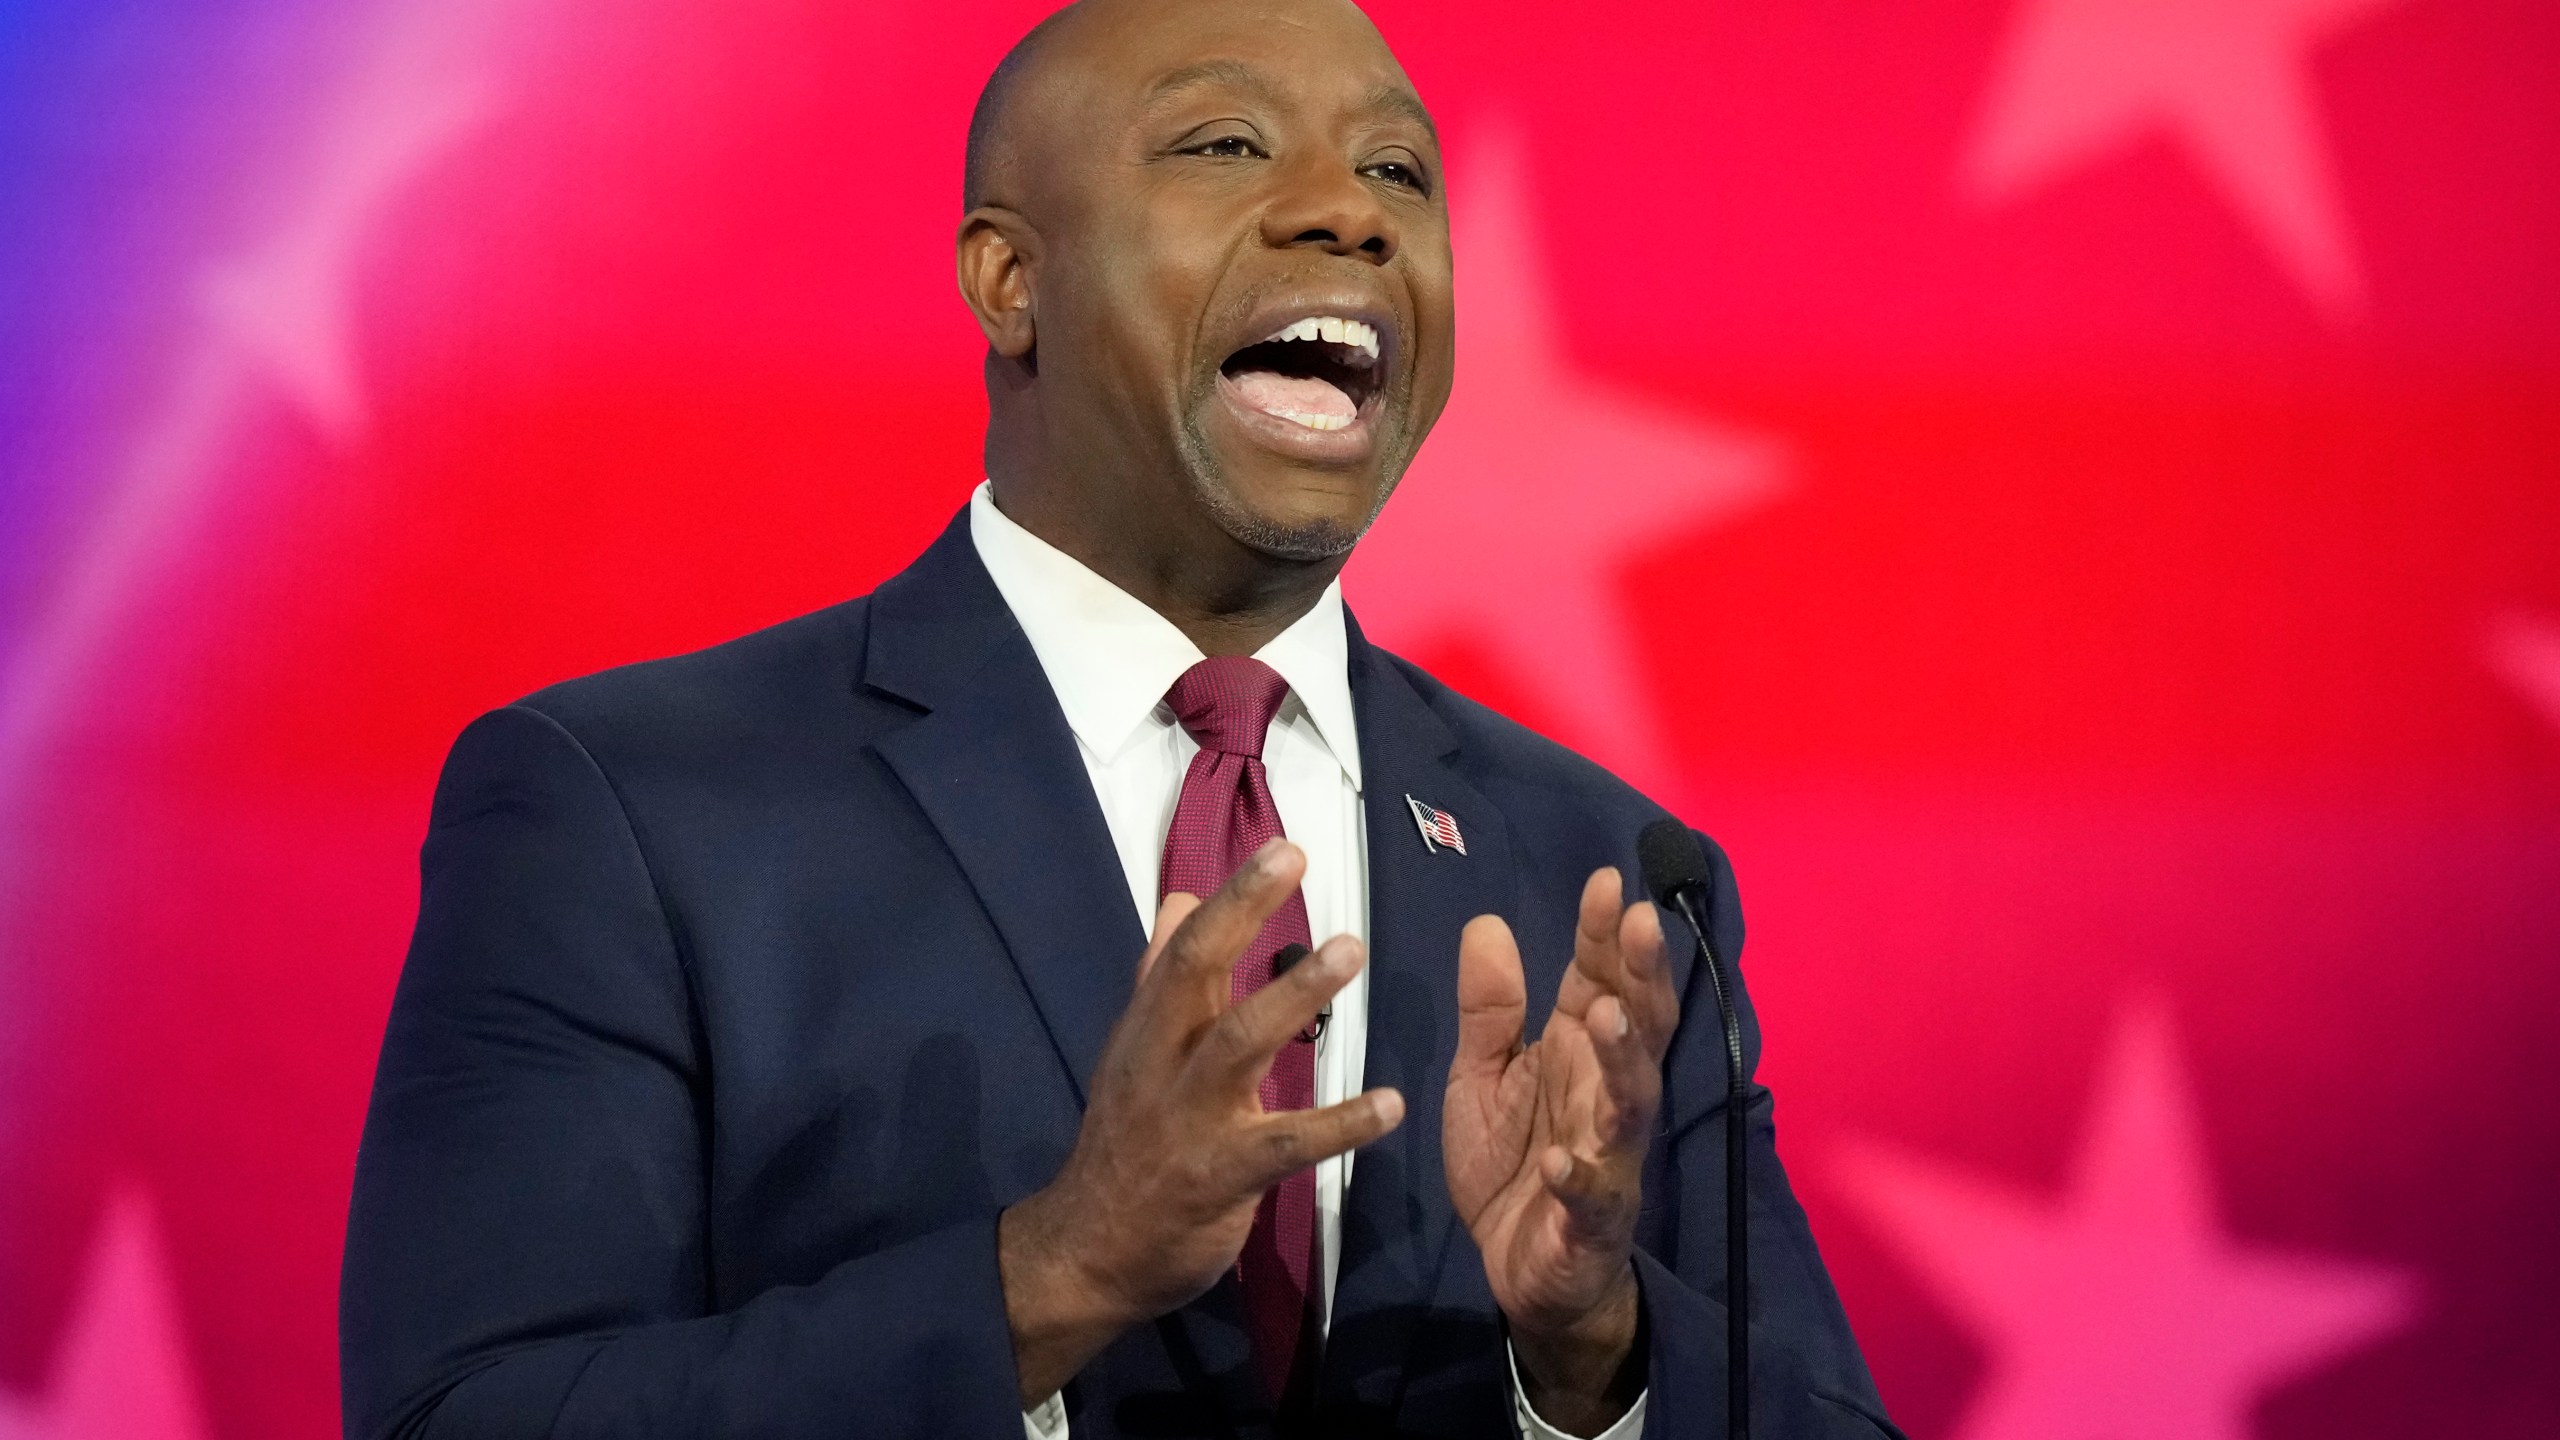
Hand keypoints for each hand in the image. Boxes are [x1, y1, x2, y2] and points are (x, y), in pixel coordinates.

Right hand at [997, 839, 1405, 1406]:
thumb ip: (1161, 982)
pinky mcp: (1219, 1177)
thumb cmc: (1126, 1148)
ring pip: (1238, 1044)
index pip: (1184, 947)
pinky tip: (1391, 1106)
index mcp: (1147, 1031)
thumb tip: (1181, 899)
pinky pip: (1285, 1147)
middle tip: (1297, 863)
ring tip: (1351, 950)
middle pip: (1194, 973)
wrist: (1089, 1254)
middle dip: (1242, 913)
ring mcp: (1189, 1120)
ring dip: (1294, 995)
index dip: (1231, 895)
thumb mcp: (1134, 1057)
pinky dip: (1339, 1125)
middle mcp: (1161, 1063)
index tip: (1283, 846)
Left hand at [1444, 869, 1677, 1434]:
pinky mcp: (1593, 1217)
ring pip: (1631, 1100)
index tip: (1608, 880)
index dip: (1606, 933)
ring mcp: (1608, 1154)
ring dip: (1624, 1059)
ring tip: (1609, 1016)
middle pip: (1638, 1024)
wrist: (1525, 1271)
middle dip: (1642, 974)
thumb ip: (1489, 1009)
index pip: (1602, 979)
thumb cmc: (1512, 1161)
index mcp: (1579, 1052)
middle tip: (1641, 922)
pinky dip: (1577, 1176)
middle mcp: (1606, 1093)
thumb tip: (1487, 924)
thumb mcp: (1482, 1077)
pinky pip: (1591, 1193)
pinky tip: (1557, 1159)